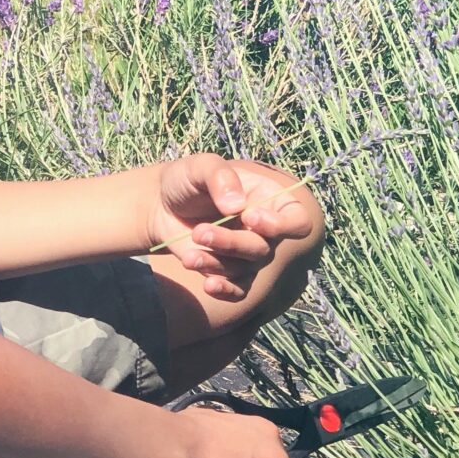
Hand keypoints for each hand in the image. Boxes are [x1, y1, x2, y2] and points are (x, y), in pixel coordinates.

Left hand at [148, 154, 318, 300]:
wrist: (161, 204)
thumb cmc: (188, 179)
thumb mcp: (201, 166)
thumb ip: (220, 177)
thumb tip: (236, 206)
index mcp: (270, 200)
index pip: (297, 221)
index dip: (281, 225)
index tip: (249, 216)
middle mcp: (264, 229)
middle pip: (264, 249)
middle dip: (232, 243)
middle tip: (199, 232)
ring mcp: (247, 252)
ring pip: (246, 269)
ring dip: (217, 264)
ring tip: (189, 256)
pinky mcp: (228, 271)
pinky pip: (239, 290)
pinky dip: (226, 291)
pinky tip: (208, 285)